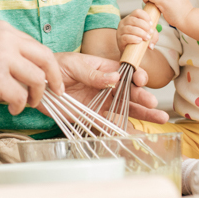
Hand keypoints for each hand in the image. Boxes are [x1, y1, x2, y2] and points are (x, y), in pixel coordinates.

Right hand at [0, 21, 65, 114]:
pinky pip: (20, 97)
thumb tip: (10, 75)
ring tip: (27, 104)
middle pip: (47, 59)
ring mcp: (3, 60)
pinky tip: (11, 108)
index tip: (47, 76)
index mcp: (3, 30)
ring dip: (37, 95)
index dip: (44, 64)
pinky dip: (19, 105)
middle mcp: (7, 42)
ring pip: (38, 79)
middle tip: (56, 92)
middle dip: (54, 78)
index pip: (36, 46)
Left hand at [51, 52, 169, 124]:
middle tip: (154, 104)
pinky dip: (122, 128)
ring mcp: (100, 102)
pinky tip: (137, 132)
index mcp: (104, 68)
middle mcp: (106, 86)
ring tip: (160, 118)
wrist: (38, 83)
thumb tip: (115, 77)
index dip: (137, 76)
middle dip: (143, 97)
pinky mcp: (91, 116)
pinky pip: (108, 123)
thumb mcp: (74, 65)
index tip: (142, 80)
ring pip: (125, 108)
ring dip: (142, 113)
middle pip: (130, 92)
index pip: (126, 72)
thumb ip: (93, 73)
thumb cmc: (56, 67)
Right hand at [117, 9, 159, 50]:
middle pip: (133, 20)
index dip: (145, 16)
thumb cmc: (139, 39)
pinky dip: (134, 39)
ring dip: (140, 33)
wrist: (131, 50)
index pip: (137, 12)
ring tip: (147, 38)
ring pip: (129, 28)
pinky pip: (126, 37)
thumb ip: (153, 36)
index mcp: (131, 17)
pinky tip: (139, 40)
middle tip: (150, 32)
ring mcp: (120, 30)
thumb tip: (151, 44)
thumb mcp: (148, 35)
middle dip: (144, 25)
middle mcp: (124, 22)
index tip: (151, 24)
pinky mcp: (119, 39)